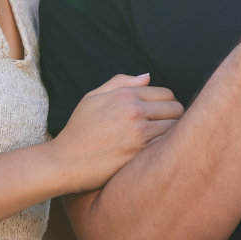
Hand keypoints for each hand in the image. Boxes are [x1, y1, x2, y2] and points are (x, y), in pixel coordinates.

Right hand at [49, 73, 183, 192]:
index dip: (167, 104)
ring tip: (162, 143)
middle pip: (176, 109)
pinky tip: (157, 155)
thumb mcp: (92, 97)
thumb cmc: (78, 130)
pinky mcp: (139, 154)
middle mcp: (135, 111)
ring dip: (171, 135)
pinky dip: (165, 149)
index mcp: (125, 95)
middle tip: (165, 129)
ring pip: (174, 129)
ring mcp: (139, 133)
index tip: (162, 115)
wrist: (65, 162)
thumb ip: (120, 82)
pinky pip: (166, 147)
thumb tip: (147, 77)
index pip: (166, 94)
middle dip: (174, 118)